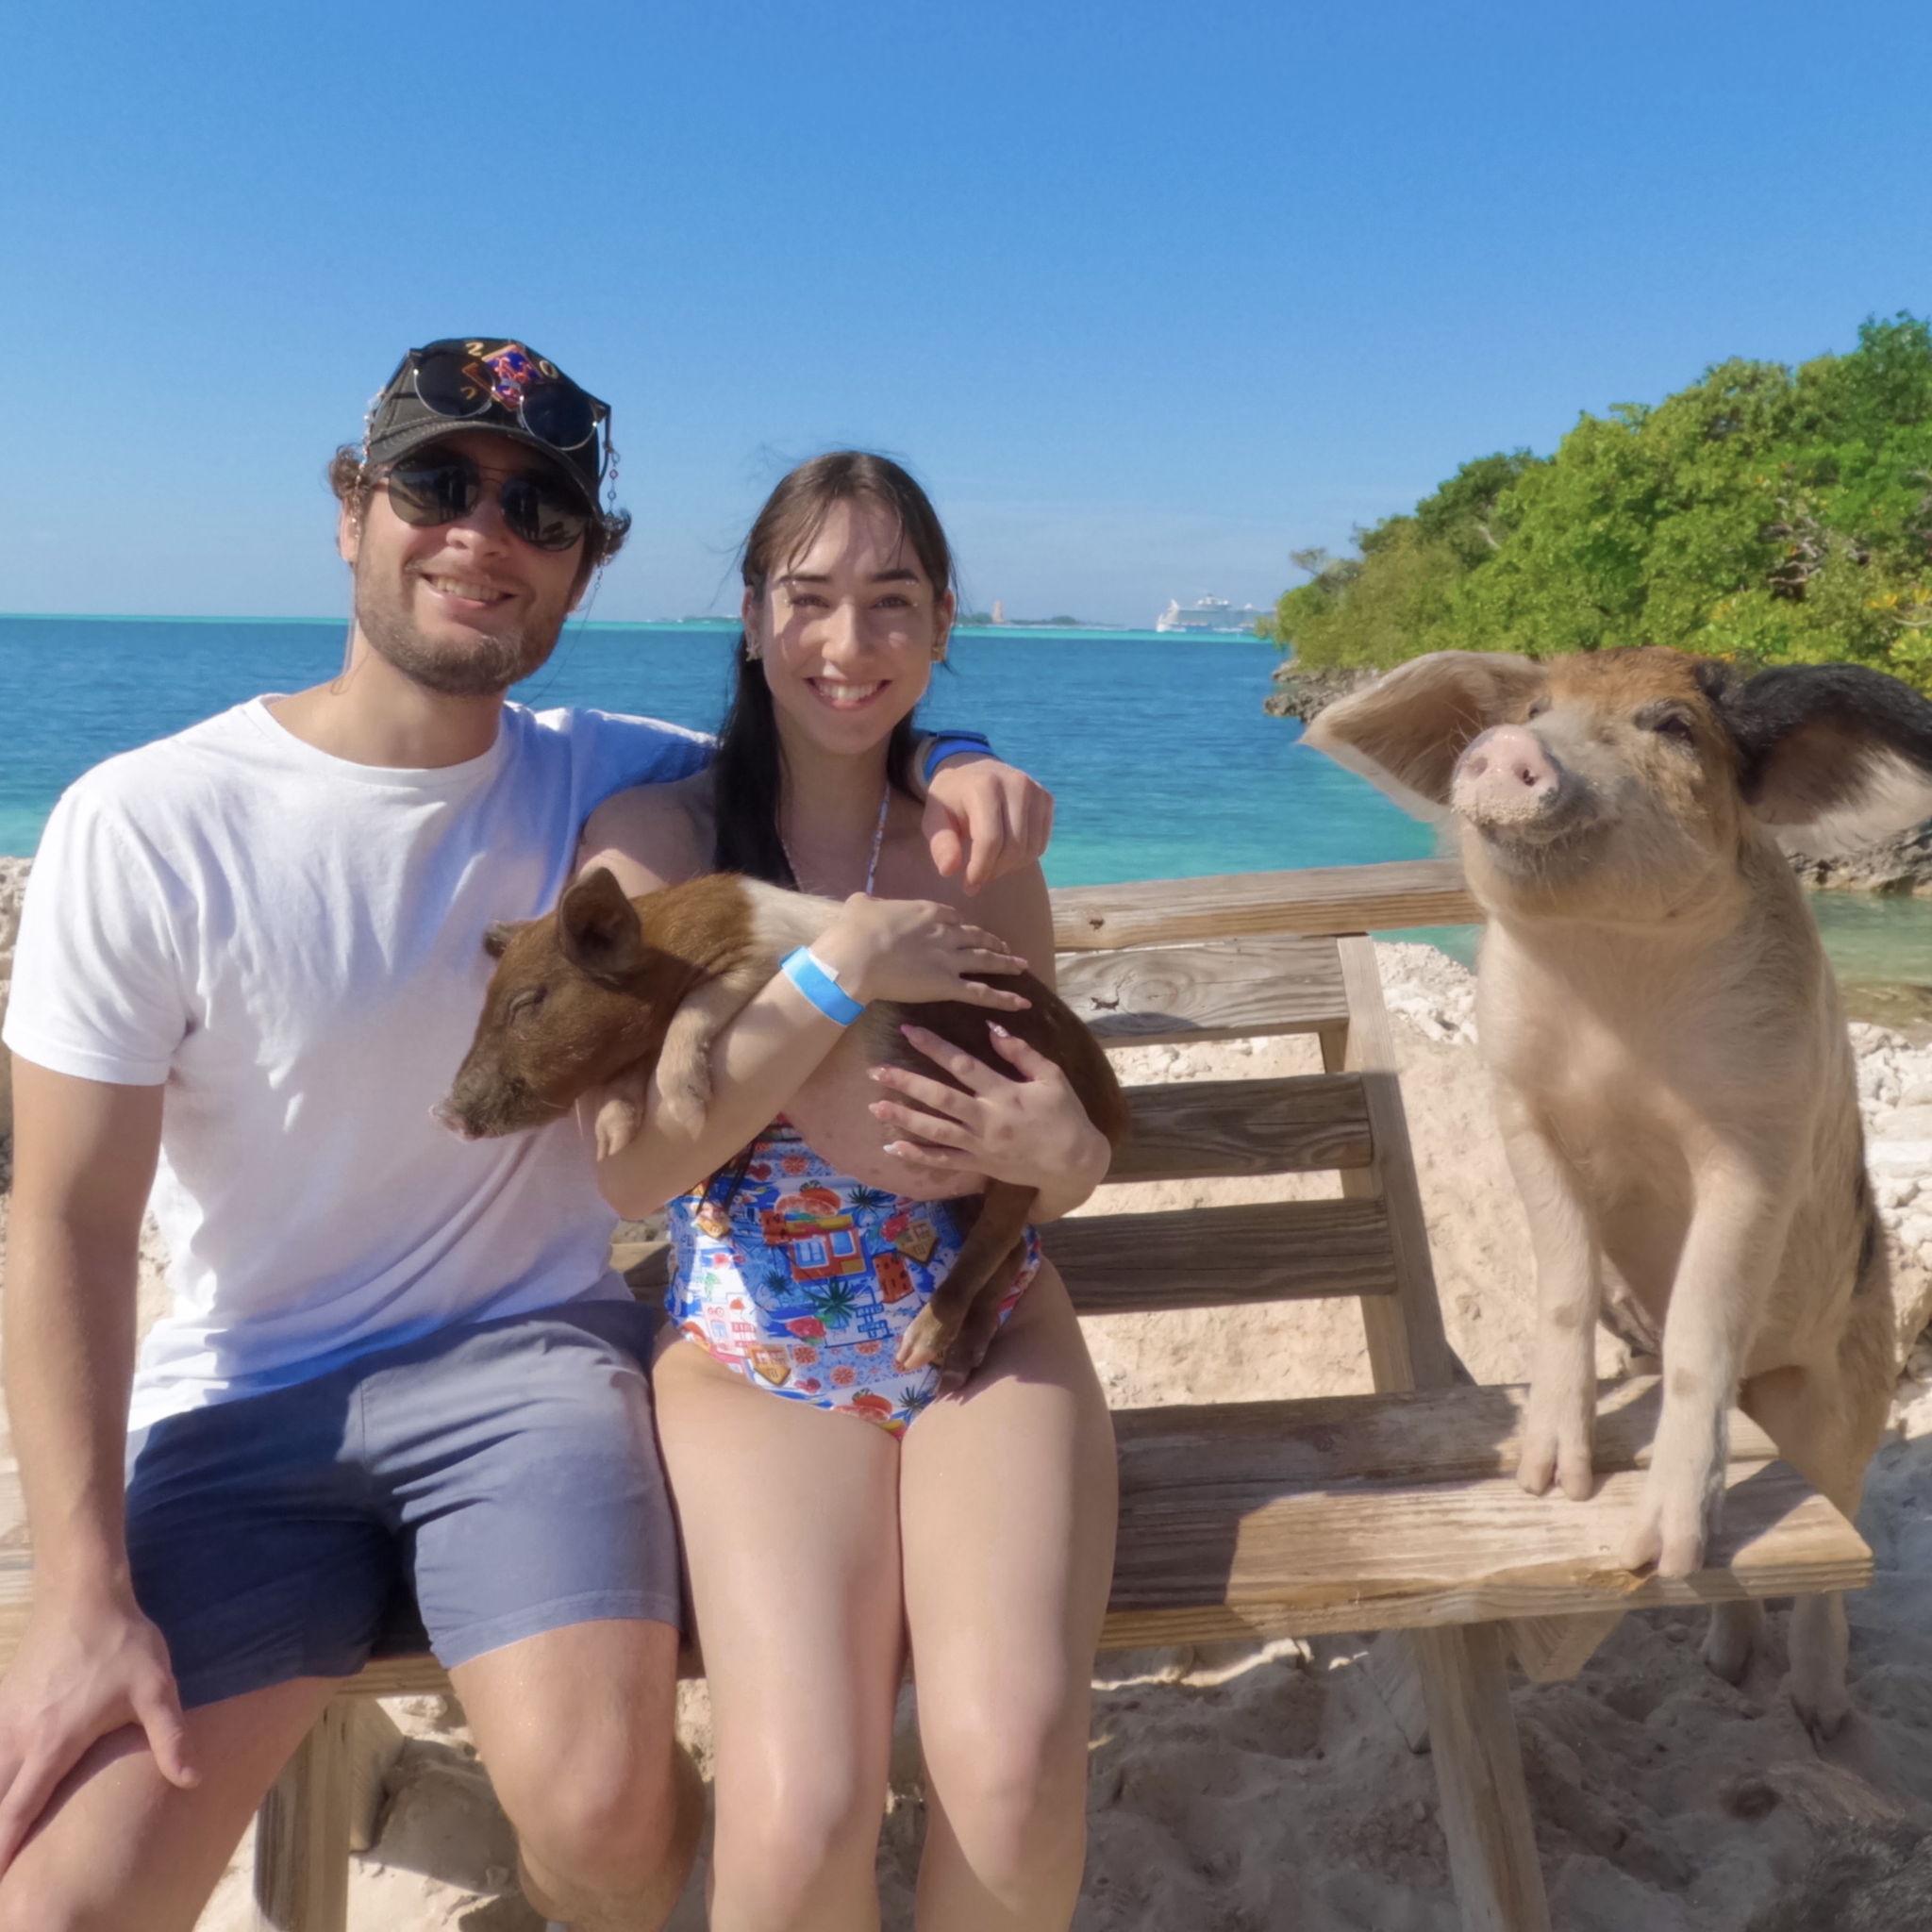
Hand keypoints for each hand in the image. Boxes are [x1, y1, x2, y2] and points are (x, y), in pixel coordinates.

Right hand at [0, 1585, 196, 1873]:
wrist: (82, 1591)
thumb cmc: (121, 1642)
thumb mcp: (156, 1688)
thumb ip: (171, 1738)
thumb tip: (192, 1780)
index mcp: (52, 1744)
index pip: (17, 1811)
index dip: (5, 1849)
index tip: (2, 1878)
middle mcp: (18, 1737)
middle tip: (4, 1868)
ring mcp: (4, 1718)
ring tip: (4, 1826)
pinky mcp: (3, 1701)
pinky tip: (7, 1776)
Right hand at [814, 897, 1033, 1009]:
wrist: (855, 956)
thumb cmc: (853, 931)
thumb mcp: (860, 904)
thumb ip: (870, 902)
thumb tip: (865, 901)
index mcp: (927, 911)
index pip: (952, 916)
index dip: (960, 924)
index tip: (964, 929)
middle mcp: (945, 932)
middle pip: (976, 936)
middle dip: (992, 942)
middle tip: (1006, 947)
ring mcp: (949, 959)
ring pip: (986, 960)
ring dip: (1006, 963)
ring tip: (1022, 966)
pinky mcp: (947, 985)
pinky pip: (982, 993)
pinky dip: (1004, 998)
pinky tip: (1021, 1003)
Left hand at [868, 1020, 1112, 1205]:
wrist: (1073, 1163)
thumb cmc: (1065, 1115)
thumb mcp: (1051, 1077)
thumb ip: (1021, 1052)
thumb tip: (991, 1027)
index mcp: (1005, 1093)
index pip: (963, 1065)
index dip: (935, 1047)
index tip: (910, 1032)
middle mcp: (987, 1119)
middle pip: (940, 1098)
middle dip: (906, 1083)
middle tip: (876, 1071)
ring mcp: (980, 1145)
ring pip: (936, 1131)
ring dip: (904, 1119)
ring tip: (875, 1107)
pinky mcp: (978, 1165)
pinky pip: (944, 1161)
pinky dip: (917, 1155)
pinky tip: (893, 1147)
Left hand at [922, 756, 1053, 893]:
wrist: (973, 770)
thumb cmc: (951, 800)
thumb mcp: (934, 819)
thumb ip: (941, 843)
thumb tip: (949, 870)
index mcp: (984, 786)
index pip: (990, 840)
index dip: (981, 869)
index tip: (969, 885)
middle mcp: (1015, 784)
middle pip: (1014, 847)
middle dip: (995, 871)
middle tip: (978, 878)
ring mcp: (1035, 790)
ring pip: (1030, 849)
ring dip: (1009, 867)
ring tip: (990, 865)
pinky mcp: (1046, 799)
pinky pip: (1041, 843)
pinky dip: (1024, 857)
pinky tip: (1005, 852)